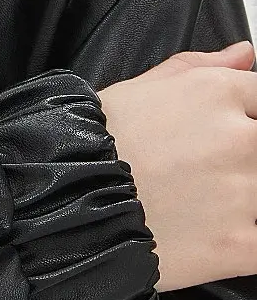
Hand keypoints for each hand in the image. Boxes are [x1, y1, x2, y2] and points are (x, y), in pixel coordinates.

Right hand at [97, 39, 256, 292]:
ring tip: (206, 205)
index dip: (247, 118)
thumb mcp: (139, 87)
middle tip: (212, 170)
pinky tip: (225, 240)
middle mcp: (239, 138)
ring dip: (247, 199)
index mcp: (216, 93)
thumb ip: (200, 67)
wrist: (61, 203)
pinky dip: (250, 240)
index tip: (231, 134)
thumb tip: (244, 54)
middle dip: (246, 156)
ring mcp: (242, 193)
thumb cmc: (92, 143)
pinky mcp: (238, 245)